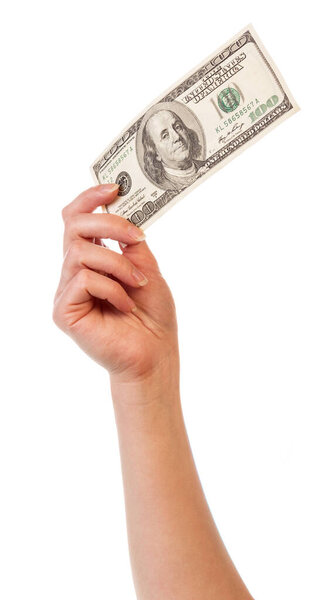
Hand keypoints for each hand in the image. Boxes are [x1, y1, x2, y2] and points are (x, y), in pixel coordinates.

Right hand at [53, 184, 178, 385]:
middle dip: (109, 223)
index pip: (76, 220)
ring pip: (82, 252)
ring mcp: (66, 291)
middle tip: (137, 236)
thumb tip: (121, 213)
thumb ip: (130, 242)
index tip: (114, 187)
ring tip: (139, 285)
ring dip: (119, 264)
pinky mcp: (63, 311)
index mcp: (92, 260)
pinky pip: (83, 280)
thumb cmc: (152, 317)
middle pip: (73, 226)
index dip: (89, 199)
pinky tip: (125, 306)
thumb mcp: (147, 268)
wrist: (154, 355)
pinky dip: (112, 289)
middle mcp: (74, 272)